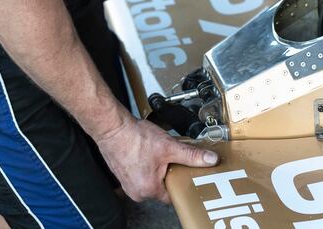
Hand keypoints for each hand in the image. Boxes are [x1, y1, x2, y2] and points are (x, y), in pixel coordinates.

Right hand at [95, 116, 218, 202]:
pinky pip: (141, 174)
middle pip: (162, 187)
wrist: (112, 127)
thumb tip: (210, 160)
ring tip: (160, 155)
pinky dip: (147, 165)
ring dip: (158, 168)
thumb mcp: (169, 146)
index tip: (187, 175)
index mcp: (148, 190)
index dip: (182, 183)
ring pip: (151, 179)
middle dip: (170, 174)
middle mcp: (136, 191)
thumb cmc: (134, 138)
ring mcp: (128, 184)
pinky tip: (149, 152)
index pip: (173, 195)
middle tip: (173, 159)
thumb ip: (192, 155)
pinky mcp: (123, 174)